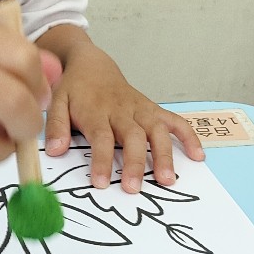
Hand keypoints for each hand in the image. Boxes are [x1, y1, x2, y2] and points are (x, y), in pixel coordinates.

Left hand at [41, 30, 203, 191]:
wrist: (91, 65)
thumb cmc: (74, 89)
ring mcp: (140, 109)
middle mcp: (122, 111)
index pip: (101, 138)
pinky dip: (188, 136)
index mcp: (97, 112)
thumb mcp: (56, 102)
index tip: (101, 183)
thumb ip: (56, 127)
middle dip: (135, 163)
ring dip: (164, 155)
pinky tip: (198, 156)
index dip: (102, 161)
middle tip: (134, 188)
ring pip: (157, 131)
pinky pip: (175, 121)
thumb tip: (55, 151)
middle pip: (133, 137)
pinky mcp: (152, 110)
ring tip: (167, 180)